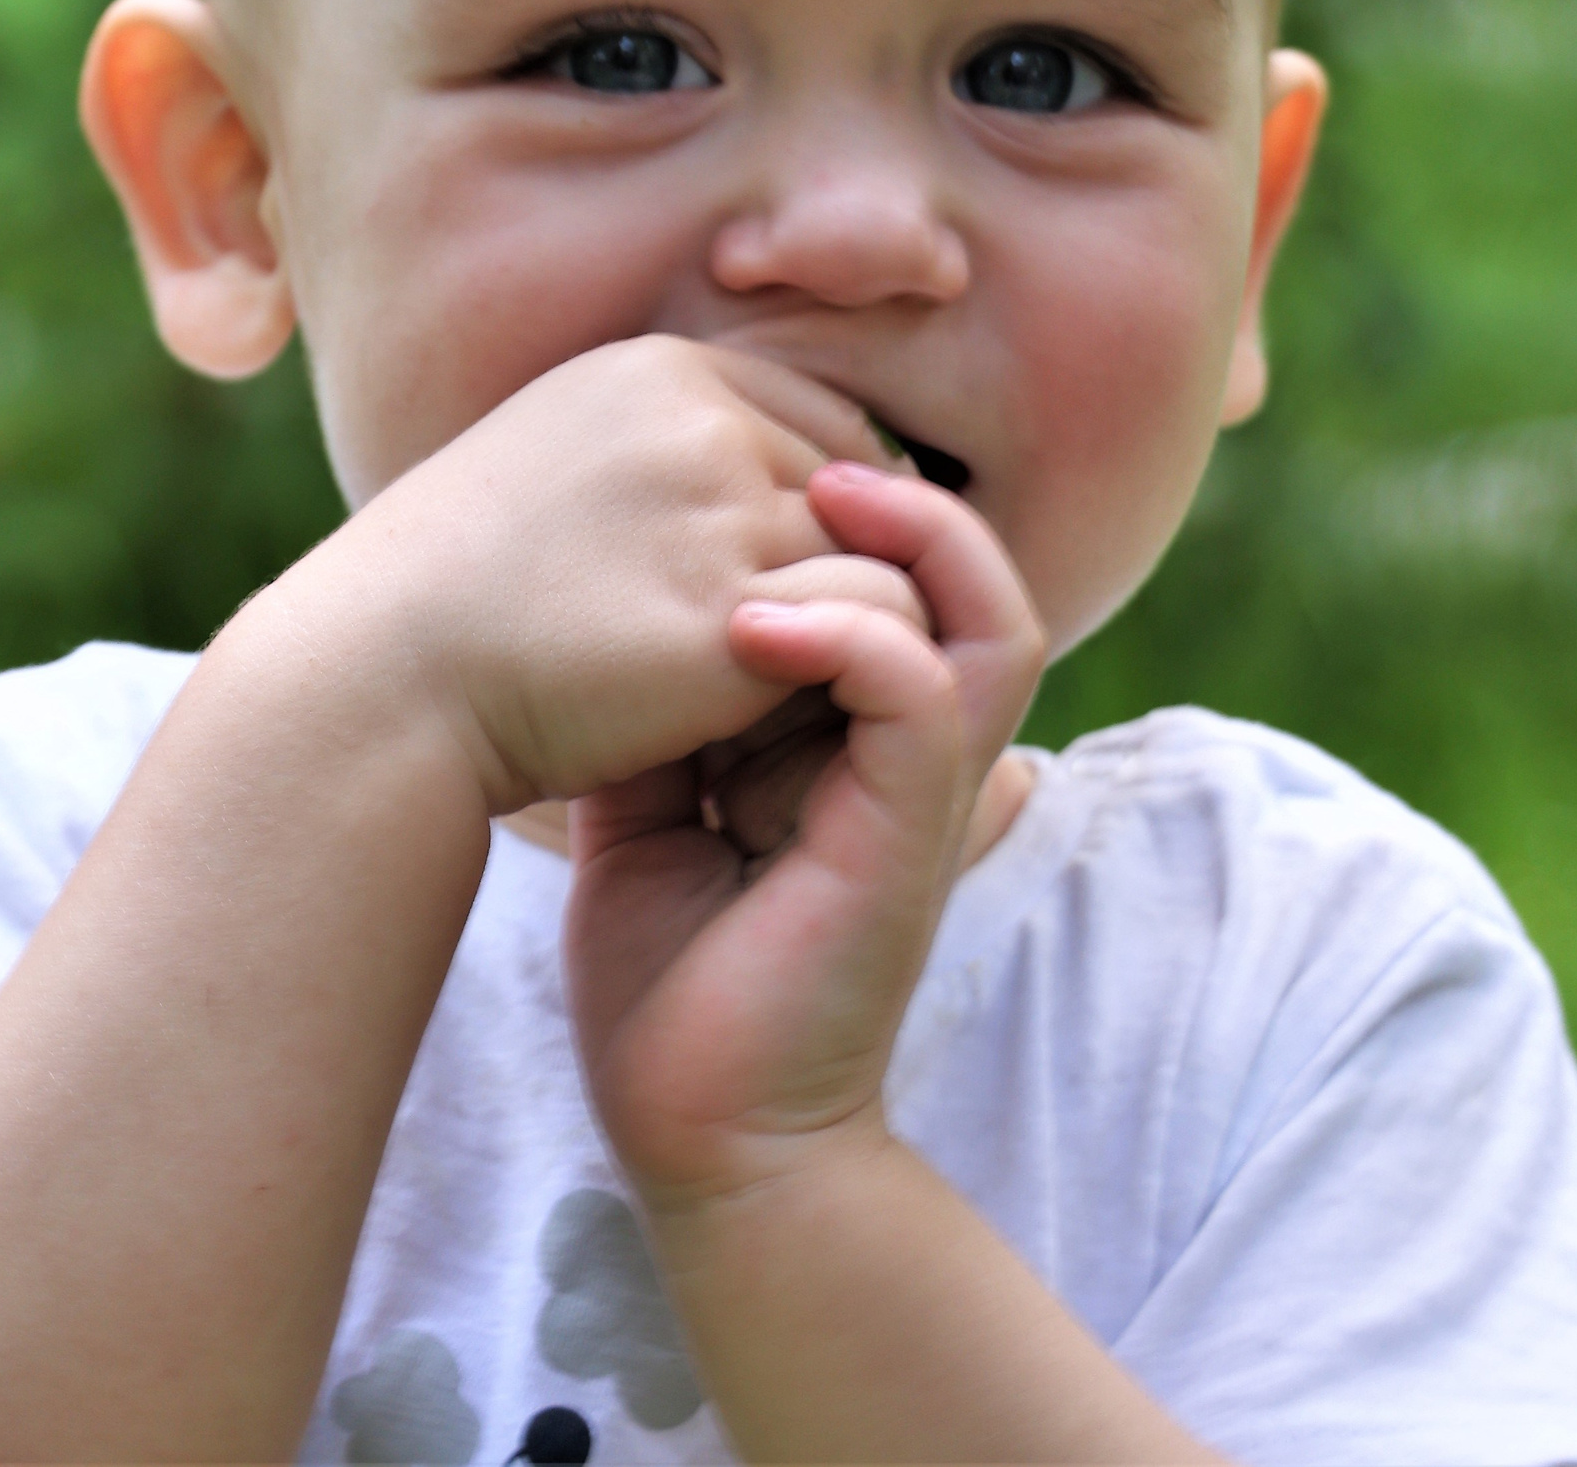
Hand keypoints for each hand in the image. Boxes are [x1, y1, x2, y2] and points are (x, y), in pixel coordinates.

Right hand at [298, 336, 927, 816]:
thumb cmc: (458, 598)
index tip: (791, 586)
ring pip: (882, 556)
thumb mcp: (563, 468)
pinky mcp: (733, 616)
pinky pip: (877, 627)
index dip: (825, 512)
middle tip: (794, 651)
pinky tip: (781, 722)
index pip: (823, 422)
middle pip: (859, 489)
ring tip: (783, 692)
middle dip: (834, 568)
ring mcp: (722, 511)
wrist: (374, 686)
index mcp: (660, 368)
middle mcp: (701, 419)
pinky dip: (847, 676)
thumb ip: (671, 453)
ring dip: (840, 629)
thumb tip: (789, 481)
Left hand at [562, 463, 1045, 1207]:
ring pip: (986, 615)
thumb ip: (658, 694)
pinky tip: (750, 628)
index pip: (894, 573)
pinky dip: (853, 639)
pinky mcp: (909, 838)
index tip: (727, 454)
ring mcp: (921, 792)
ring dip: (912, 537)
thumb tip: (589, 588)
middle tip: (798, 444)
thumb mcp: (646, 798)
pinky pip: (926, 696)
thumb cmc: (668, 973)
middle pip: (965, 572)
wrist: (697, 1131)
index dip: (834, 499)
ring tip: (814, 495)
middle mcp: (910, 747)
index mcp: (857, 730)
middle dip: (896, 488)